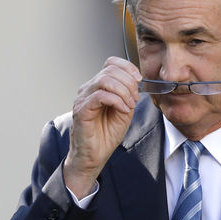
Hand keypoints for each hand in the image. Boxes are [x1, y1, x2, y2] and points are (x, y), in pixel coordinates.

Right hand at [63, 56, 141, 198]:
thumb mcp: (124, 110)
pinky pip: (100, 95)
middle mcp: (88, 89)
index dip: (127, 67)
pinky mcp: (81, 109)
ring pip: (105, 80)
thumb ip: (128, 95)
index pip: (110, 63)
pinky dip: (116, 101)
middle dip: (129, 83)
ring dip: (124, 92)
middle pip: (110, 70)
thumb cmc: (105, 135)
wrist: (94, 155)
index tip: (139, 80)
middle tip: (135, 99)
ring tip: (129, 105)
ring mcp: (83, 98)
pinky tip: (123, 110)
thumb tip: (135, 83)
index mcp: (98, 86)